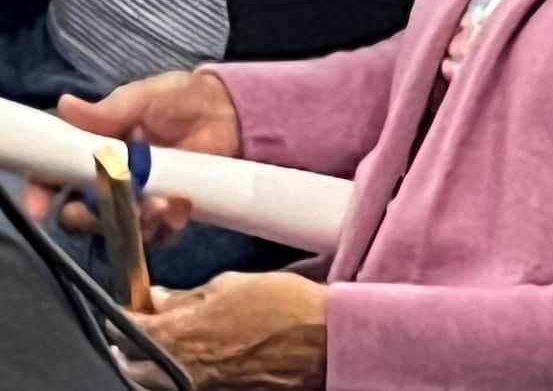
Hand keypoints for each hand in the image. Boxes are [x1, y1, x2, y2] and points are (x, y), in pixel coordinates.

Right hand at [23, 70, 240, 242]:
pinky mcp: (167, 215)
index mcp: (96, 151)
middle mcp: (111, 181)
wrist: (230, 112)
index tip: (41, 206)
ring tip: (160, 204)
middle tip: (109, 203)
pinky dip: (166, 225)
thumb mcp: (148, 96)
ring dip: (134, 222)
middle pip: (81, 213)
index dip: (42, 192)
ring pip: (118, 229)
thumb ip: (110, 109)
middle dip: (89, 216)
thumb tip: (66, 105)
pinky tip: (180, 204)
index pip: (55, 176)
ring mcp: (139, 201)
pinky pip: (157, 235)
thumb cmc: (182, 99)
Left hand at [121, 272, 327, 389]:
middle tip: (138, 323)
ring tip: (160, 340)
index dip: (121, 315)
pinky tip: (187, 354)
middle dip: (128, 343)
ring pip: (153, 379)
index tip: (121, 306)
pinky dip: (173, 370)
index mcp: (182, 332)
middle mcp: (181, 367)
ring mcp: (197, 385)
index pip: (129, 329)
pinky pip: (179, 383)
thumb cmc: (278, 303)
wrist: (318, 341)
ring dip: (148, 360)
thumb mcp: (230, 285)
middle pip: (132, 363)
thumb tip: (158, 299)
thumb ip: (188, 296)